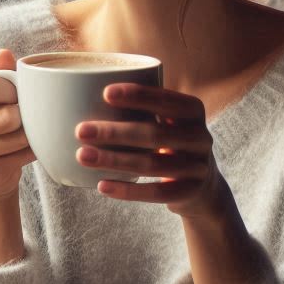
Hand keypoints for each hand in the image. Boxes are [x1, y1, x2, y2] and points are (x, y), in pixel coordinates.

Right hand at [0, 49, 34, 197]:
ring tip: (29, 131)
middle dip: (24, 115)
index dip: (14, 89)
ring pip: (15, 138)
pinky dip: (31, 152)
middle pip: (5, 116)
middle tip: (27, 116)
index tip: (19, 96)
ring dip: (30, 134)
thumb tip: (4, 53)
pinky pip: (19, 158)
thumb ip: (0, 75)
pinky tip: (30, 148)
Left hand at [75, 83, 231, 221]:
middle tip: (80, 131)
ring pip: (153, 165)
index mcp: (193, 112)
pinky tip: (102, 186)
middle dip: (115, 132)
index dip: (139, 95)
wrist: (204, 186)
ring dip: (115, 161)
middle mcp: (202, 137)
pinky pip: (157, 193)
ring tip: (82, 156)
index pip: (168, 100)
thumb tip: (83, 90)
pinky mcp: (190, 193)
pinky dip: (128, 191)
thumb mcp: (167, 120)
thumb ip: (141, 107)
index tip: (105, 93)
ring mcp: (198, 167)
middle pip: (156, 134)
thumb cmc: (169, 142)